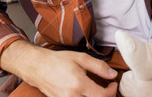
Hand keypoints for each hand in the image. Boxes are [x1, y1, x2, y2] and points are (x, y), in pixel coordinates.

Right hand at [0, 40, 117, 96]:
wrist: (38, 67)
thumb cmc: (59, 61)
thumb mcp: (81, 58)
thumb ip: (99, 67)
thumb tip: (113, 74)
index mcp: (79, 84)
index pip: (103, 96)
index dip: (112, 91)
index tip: (114, 84)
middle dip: (106, 96)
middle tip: (108, 88)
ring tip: (98, 91)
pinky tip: (87, 92)